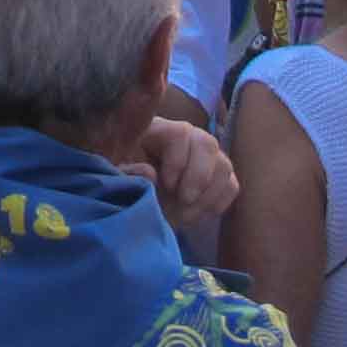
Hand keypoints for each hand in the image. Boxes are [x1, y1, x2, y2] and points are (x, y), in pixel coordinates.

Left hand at [125, 117, 238, 238]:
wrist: (136, 207)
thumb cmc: (121, 186)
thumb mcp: (115, 178)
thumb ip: (128, 174)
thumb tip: (150, 174)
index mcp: (156, 132)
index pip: (179, 133)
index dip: (178, 160)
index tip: (166, 185)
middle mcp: (185, 139)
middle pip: (207, 143)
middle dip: (198, 177)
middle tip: (183, 200)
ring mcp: (204, 158)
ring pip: (223, 164)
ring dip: (206, 195)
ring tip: (184, 213)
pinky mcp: (216, 178)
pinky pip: (231, 185)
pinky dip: (217, 202)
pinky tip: (195, 214)